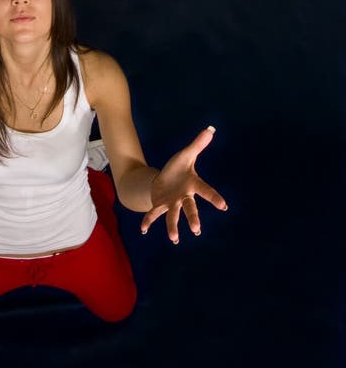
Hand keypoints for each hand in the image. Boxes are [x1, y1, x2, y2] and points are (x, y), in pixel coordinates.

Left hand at [140, 126, 227, 243]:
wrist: (165, 179)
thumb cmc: (179, 168)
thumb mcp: (186, 155)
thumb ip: (198, 144)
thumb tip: (210, 129)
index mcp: (192, 185)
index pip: (205, 191)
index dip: (214, 198)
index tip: (224, 206)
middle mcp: (183, 197)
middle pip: (189, 208)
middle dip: (193, 218)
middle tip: (196, 230)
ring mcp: (172, 203)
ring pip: (172, 215)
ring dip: (172, 227)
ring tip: (174, 239)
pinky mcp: (159, 205)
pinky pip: (154, 214)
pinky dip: (148, 221)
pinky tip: (143, 229)